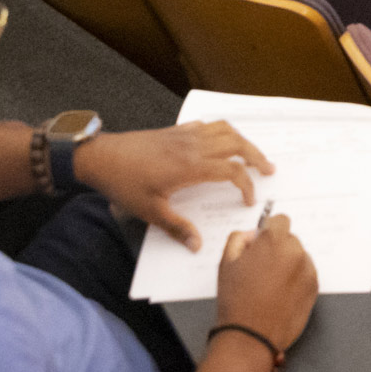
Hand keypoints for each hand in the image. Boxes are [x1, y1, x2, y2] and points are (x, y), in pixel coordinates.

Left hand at [76, 121, 274, 249]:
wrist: (102, 157)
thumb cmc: (124, 184)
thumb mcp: (150, 211)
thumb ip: (177, 228)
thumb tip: (197, 247)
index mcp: (191, 167)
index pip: (231, 170)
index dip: (246, 185)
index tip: (248, 200)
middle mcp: (193, 146)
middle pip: (236, 143)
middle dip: (256, 155)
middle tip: (269, 168)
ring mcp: (185, 135)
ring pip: (225, 129)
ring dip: (242, 140)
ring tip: (251, 153)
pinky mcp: (175, 130)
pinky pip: (207, 124)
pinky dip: (222, 130)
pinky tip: (220, 141)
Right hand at [215, 214, 316, 353]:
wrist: (251, 336)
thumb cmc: (237, 301)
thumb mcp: (226, 263)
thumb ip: (238, 239)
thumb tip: (252, 234)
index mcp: (274, 241)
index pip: (280, 220)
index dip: (269, 231)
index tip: (264, 242)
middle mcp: (295, 252)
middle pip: (290, 240)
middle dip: (278, 249)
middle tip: (261, 269)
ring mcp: (308, 270)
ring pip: (298, 257)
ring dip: (288, 264)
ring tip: (269, 286)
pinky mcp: (314, 287)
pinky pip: (305, 274)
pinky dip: (296, 280)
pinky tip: (279, 295)